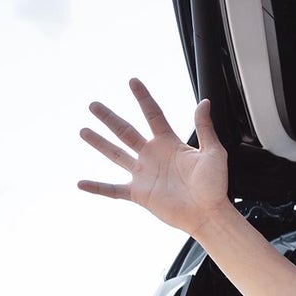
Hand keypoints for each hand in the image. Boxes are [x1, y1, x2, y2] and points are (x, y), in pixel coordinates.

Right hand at [78, 79, 230, 238]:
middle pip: (126, 132)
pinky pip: (113, 190)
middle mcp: (153, 156)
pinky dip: (97, 187)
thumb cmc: (215, 185)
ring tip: (83, 131)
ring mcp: (145, 174)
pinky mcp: (140, 194)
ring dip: (99, 143)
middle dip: (109, 118)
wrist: (210, 214)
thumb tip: (204, 102)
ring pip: (116, 155)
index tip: (132, 81)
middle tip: (93, 105)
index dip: (143, 98)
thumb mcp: (214, 152)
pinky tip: (80, 183)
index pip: (153, 115)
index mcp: (170, 144)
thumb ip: (205, 128)